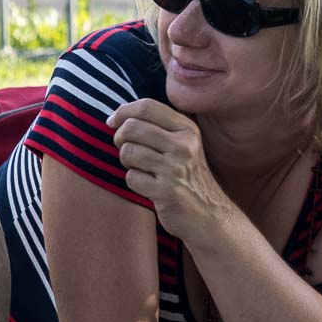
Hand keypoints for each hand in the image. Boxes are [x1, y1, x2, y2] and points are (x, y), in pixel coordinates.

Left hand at [106, 99, 235, 245]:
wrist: (209, 214)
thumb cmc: (187, 177)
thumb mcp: (185, 144)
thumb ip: (159, 126)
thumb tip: (118, 116)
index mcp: (187, 129)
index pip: (147, 107)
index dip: (123, 111)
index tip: (112, 122)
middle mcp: (184, 145)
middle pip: (132, 127)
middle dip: (120, 138)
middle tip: (127, 150)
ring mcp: (176, 169)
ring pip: (128, 152)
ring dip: (126, 162)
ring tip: (140, 169)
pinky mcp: (167, 191)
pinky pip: (131, 178)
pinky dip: (133, 182)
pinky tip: (147, 186)